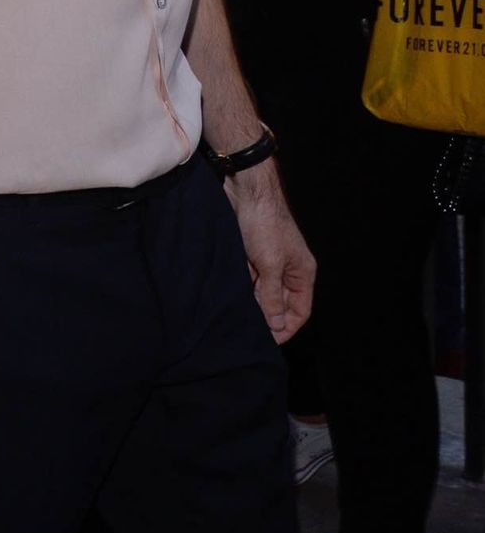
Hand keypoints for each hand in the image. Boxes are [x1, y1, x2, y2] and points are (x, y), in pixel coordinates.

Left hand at [223, 161, 314, 344]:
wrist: (245, 190)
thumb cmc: (265, 223)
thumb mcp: (270, 265)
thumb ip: (273, 296)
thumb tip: (276, 323)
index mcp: (302, 272)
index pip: (300, 310)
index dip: (286, 328)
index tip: (268, 342)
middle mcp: (287, 269)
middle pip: (280, 303)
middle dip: (267, 317)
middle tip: (247, 331)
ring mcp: (268, 261)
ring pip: (262, 293)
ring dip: (252, 303)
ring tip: (236, 316)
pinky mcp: (250, 254)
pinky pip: (248, 280)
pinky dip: (241, 288)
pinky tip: (229, 296)